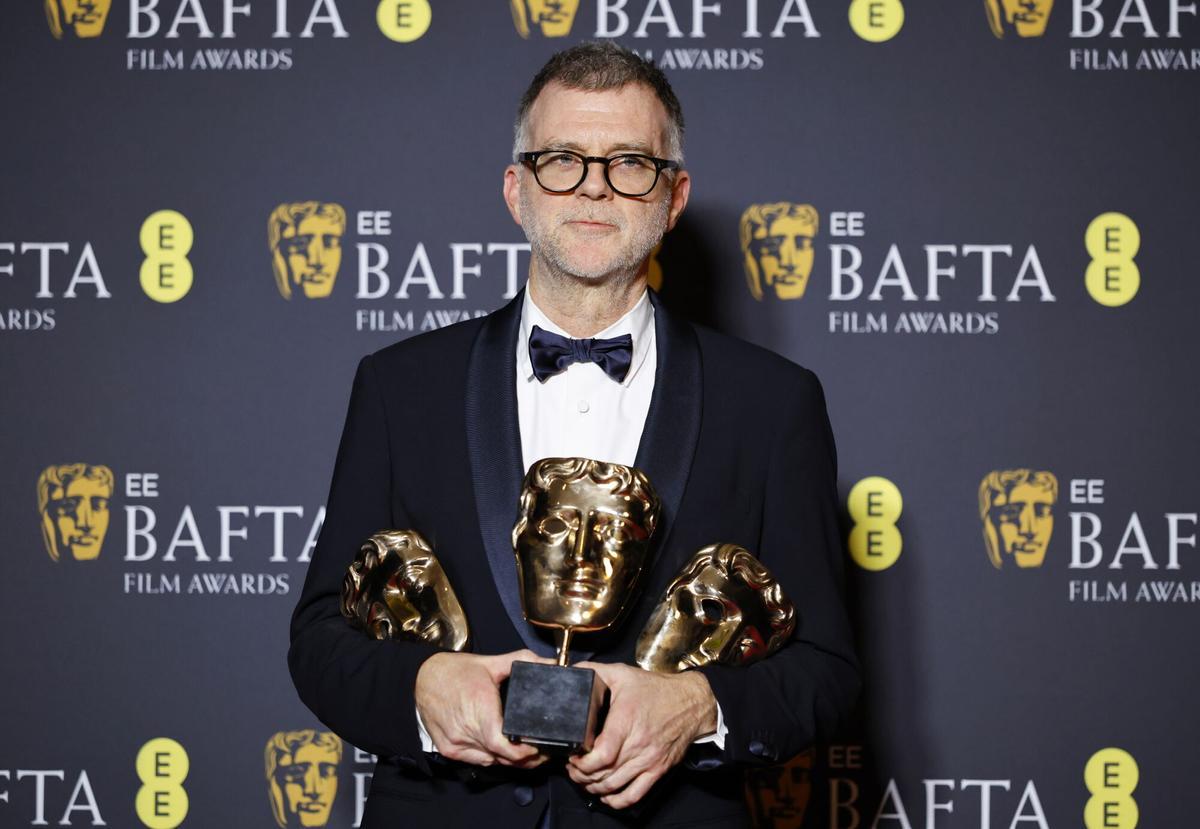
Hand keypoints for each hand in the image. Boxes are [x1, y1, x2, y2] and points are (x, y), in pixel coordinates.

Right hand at [414, 649, 552, 767]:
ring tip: (523, 752)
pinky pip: (476, 761)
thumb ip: (522, 660)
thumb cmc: (455, 671)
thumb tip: (550, 662)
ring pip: (490, 761)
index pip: (503, 745)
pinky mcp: (449, 749)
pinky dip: (490, 757)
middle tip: (539, 752)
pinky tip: (499, 750)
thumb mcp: (491, 662)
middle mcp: (467, 729)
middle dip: (523, 758)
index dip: (522, 752)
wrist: (421, 678)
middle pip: (501, 757)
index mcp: (480, 708)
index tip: (538, 748)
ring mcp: (456, 742)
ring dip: (507, 760)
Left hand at [566, 663, 717, 808]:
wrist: (691, 703)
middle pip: (603, 773)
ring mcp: (648, 760)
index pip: (601, 755)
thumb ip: (595, 672)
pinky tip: (606, 795)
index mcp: (626, 720)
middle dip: (581, 775)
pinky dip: (617, 800)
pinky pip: (635, 795)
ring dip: (594, 787)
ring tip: (584, 779)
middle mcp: (638, 744)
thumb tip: (572, 672)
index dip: (582, 763)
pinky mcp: (657, 770)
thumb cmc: (657, 689)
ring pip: (615, 786)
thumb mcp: (623, 673)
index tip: (572, 757)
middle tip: (573, 769)